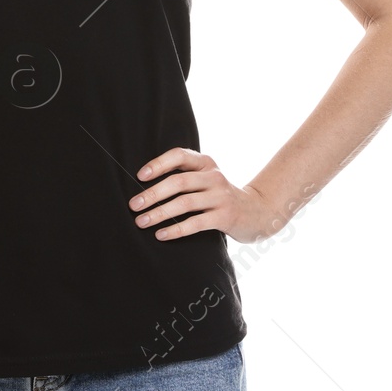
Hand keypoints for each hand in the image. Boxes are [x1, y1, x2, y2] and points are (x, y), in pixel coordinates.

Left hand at [129, 147, 281, 243]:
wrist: (257, 212)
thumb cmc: (219, 196)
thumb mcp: (205, 179)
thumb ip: (184, 176)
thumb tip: (143, 185)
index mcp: (206, 163)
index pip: (179, 156)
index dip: (158, 164)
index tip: (140, 176)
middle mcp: (214, 176)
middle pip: (178, 182)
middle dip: (153, 194)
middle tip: (133, 205)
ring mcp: (221, 196)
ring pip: (184, 203)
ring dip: (159, 213)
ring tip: (141, 222)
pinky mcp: (225, 217)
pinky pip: (196, 223)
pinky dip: (176, 229)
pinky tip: (160, 235)